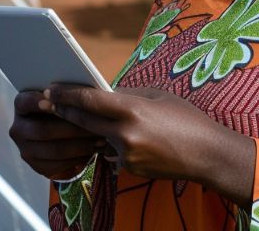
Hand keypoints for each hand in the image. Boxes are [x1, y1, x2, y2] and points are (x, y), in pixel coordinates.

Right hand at [9, 91, 104, 180]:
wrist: (57, 130)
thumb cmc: (62, 106)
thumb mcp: (60, 96)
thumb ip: (65, 93)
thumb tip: (82, 92)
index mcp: (21, 105)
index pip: (28, 102)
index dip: (41, 102)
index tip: (59, 101)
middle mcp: (18, 128)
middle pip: (44, 130)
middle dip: (73, 129)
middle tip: (95, 125)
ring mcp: (25, 150)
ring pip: (54, 150)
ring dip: (80, 146)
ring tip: (100, 139)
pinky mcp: (36, 166)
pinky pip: (58, 165)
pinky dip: (78, 159)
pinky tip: (92, 151)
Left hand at [44, 84, 254, 206]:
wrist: (209, 155)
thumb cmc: (185, 118)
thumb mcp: (155, 96)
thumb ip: (125, 95)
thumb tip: (101, 93)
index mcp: (132, 110)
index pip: (89, 100)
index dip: (67, 94)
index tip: (51, 89)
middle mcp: (125, 134)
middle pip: (84, 120)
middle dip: (64, 111)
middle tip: (49, 101)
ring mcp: (126, 155)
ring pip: (96, 136)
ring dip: (86, 127)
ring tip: (73, 114)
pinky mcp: (130, 169)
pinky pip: (110, 151)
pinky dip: (108, 142)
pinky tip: (112, 134)